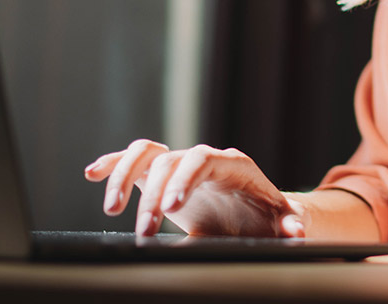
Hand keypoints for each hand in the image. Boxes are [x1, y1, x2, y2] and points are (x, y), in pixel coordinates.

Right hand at [84, 139, 300, 237]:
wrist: (256, 216)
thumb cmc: (268, 218)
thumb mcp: (280, 222)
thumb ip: (288, 224)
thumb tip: (296, 229)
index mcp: (232, 165)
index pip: (204, 158)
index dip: (184, 177)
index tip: (169, 206)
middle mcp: (203, 159)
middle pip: (170, 161)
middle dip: (152, 196)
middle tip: (145, 233)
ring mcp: (180, 165)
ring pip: (146, 154)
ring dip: (125, 178)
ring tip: (111, 211)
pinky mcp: (162, 176)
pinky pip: (134, 161)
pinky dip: (113, 164)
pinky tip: (91, 174)